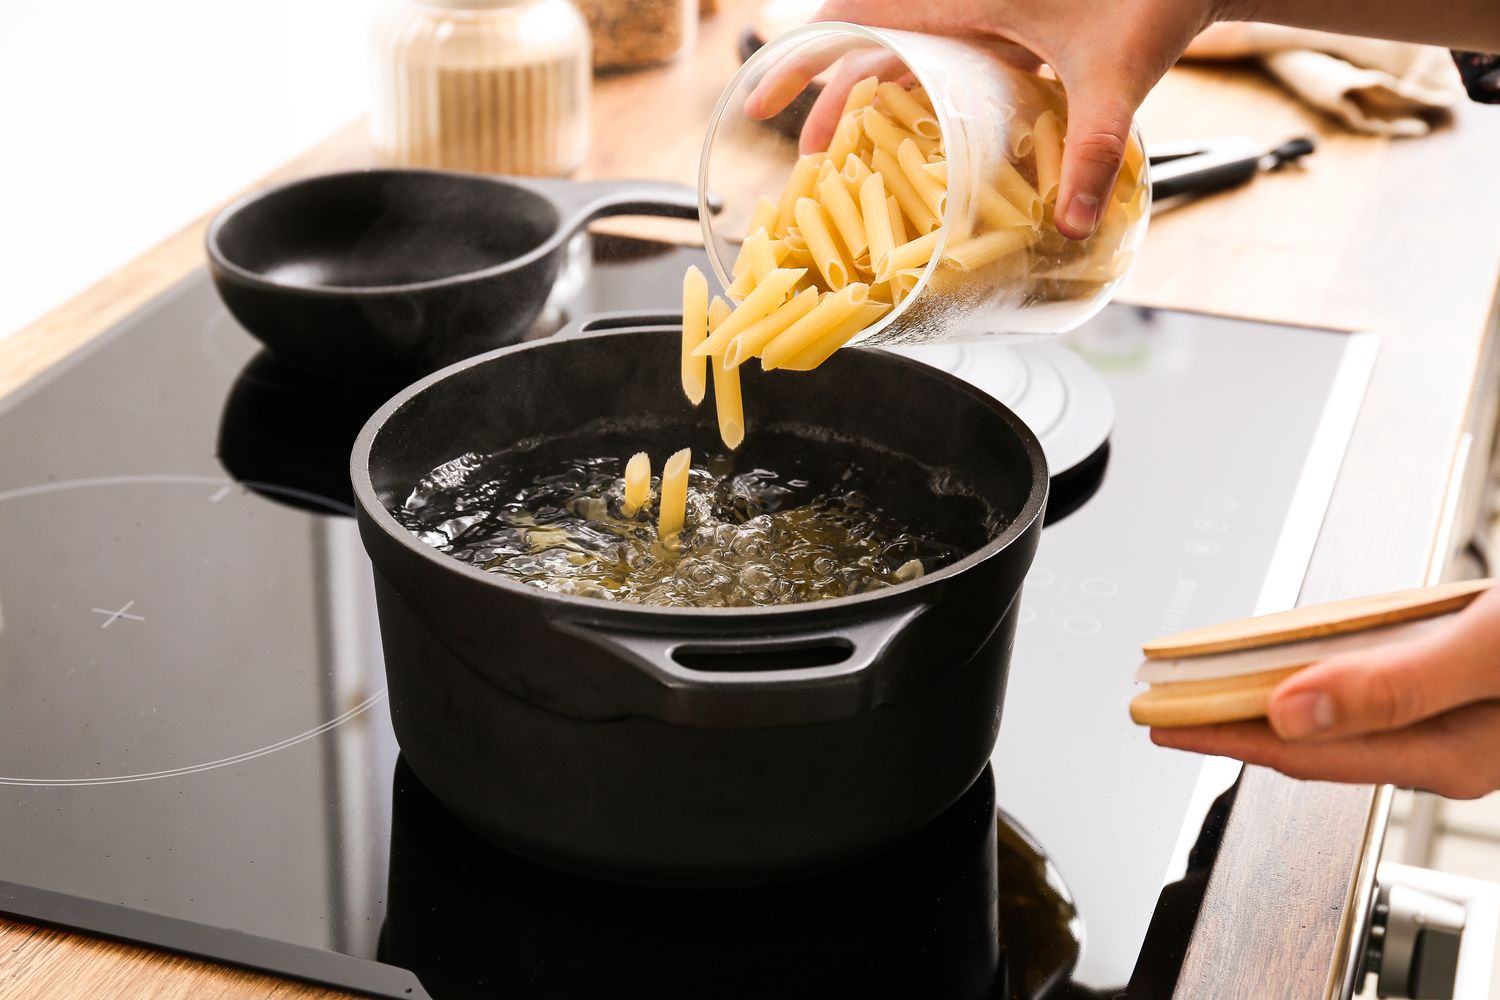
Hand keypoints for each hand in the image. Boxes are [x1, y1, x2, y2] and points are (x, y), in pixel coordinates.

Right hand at [748, 0, 1230, 238]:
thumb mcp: (1117, 79)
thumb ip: (1093, 152)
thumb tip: (1072, 225)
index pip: (857, 18)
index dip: (802, 56)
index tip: (763, 97)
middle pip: (869, 43)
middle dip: (828, 98)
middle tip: (805, 159)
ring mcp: (980, 9)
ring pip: (901, 49)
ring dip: (867, 96)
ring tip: (841, 154)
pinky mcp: (1003, 20)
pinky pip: (937, 53)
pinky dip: (910, 89)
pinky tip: (906, 133)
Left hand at [1152, 585, 1499, 798]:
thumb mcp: (1488, 652)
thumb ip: (1396, 685)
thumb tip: (1295, 709)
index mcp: (1447, 753)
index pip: (1302, 753)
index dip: (1221, 734)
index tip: (1161, 720)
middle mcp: (1446, 746)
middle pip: (1311, 739)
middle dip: (1232, 719)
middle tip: (1167, 701)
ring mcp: (1452, 722)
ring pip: (1338, 716)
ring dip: (1272, 696)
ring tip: (1213, 683)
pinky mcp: (1458, 691)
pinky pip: (1366, 690)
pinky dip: (1319, 673)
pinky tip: (1302, 657)